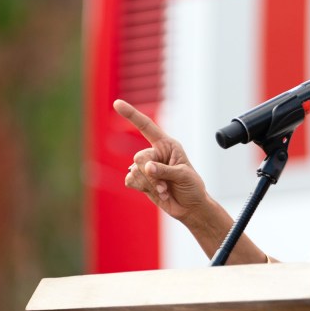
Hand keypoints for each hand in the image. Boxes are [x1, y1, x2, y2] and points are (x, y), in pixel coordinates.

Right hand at [113, 99, 207, 220]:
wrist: (190, 207)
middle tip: (166, 184)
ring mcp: (147, 167)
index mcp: (167, 145)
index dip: (131, 115)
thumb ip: (164, 170)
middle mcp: (156, 153)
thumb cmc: (192, 187)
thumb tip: (146, 167)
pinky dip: (143, 188)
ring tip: (165, 190)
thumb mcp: (184, 176)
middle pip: (139, 157)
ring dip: (149, 184)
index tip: (117, 103)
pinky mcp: (141, 181)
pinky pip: (130, 180)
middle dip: (151, 174)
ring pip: (134, 171)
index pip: (146, 126)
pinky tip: (157, 193)